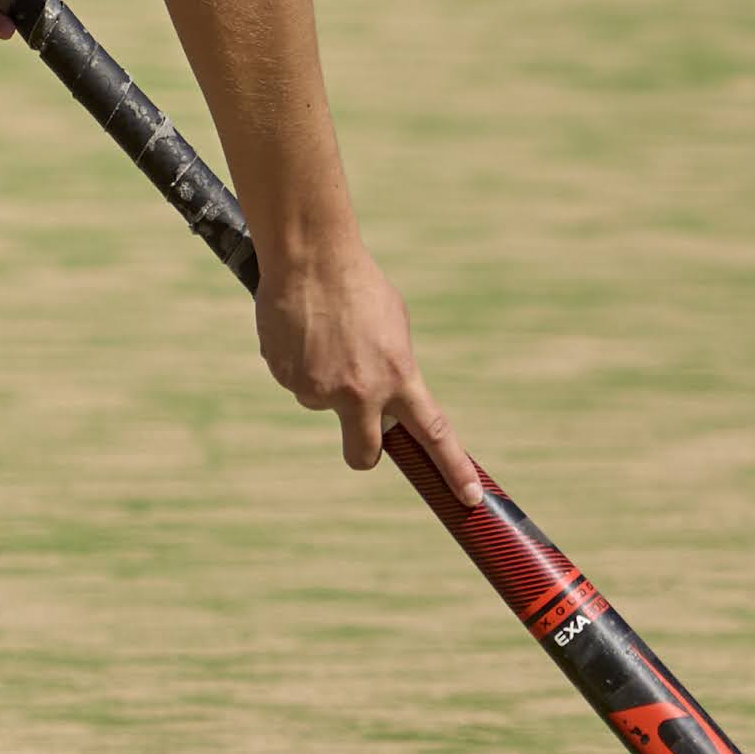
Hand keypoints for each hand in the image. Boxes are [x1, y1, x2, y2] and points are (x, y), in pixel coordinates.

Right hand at [253, 240, 477, 500]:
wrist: (311, 255)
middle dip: (363, 448)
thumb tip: (387, 398)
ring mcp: (318, 389)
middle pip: (363, 453)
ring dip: (322, 378)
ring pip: (321, 402)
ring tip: (322, 333)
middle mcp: (359, 392)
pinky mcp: (285, 376)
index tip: (469, 498)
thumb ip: (394, 369)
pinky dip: (297, 361)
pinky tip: (300, 330)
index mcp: (398, 376)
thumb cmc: (359, 284)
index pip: (433, 434)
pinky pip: (294, 379)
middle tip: (359, 425)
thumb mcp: (393, 326)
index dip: (453, 469)